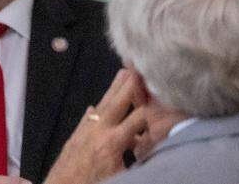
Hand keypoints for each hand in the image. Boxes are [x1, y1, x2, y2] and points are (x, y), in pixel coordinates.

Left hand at [43, 68, 147, 183]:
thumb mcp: (122, 175)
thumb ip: (137, 158)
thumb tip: (151, 146)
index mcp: (114, 142)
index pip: (140, 116)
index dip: (154, 105)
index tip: (164, 93)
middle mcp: (100, 132)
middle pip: (120, 101)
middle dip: (131, 82)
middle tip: (140, 65)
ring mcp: (85, 133)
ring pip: (103, 105)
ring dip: (114, 88)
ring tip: (123, 72)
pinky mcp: (74, 139)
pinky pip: (86, 119)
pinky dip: (93, 112)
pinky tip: (93, 106)